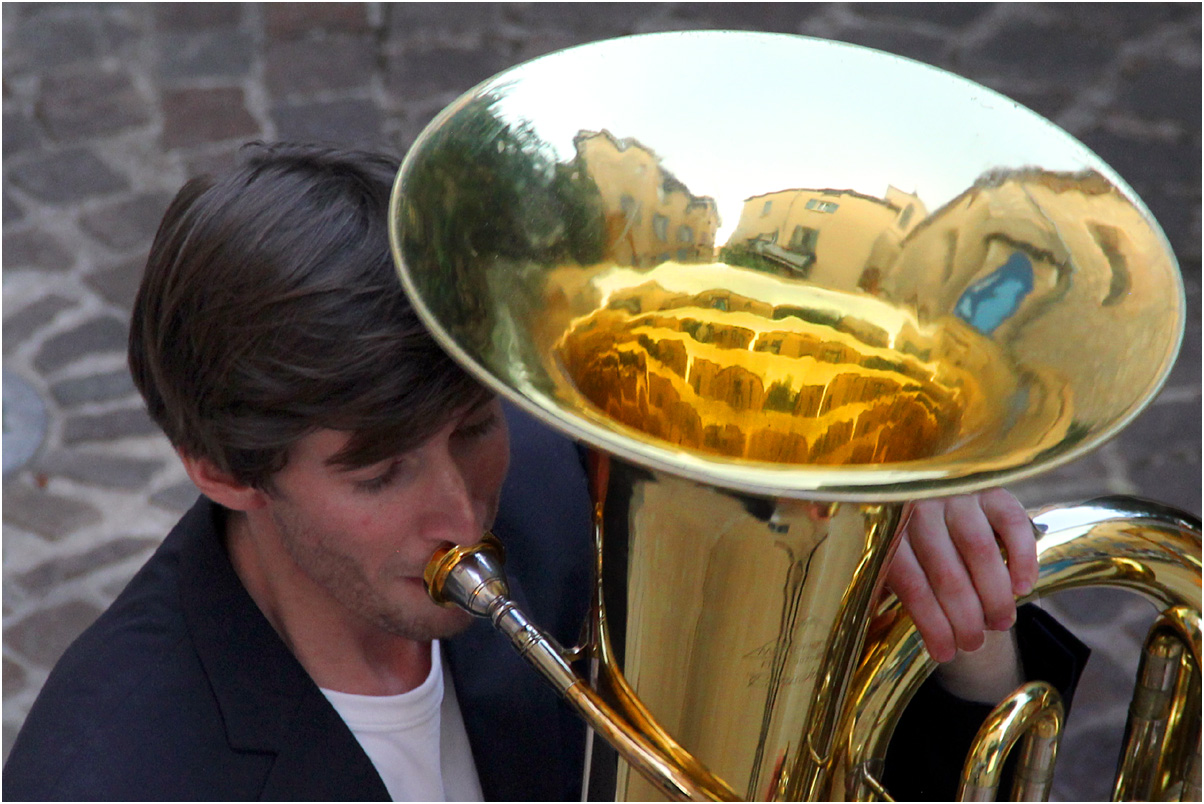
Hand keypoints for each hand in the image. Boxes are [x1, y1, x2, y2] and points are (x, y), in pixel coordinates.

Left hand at [886, 488, 1037, 662]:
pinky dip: (1021, 557)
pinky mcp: (989, 486)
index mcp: (887, 528)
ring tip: (1000, 622)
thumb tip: (872, 633)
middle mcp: (919, 506)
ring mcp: (955, 493)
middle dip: (965, 619)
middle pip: (947, 574)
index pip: (912, 584)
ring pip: (980, 553)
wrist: (925, 481)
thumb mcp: (882, 554)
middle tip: (974, 643)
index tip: (945, 653)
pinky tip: (1022, 587)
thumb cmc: (902, 533)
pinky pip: (1011, 523)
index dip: (931, 624)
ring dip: (994, 596)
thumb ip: (883, 585)